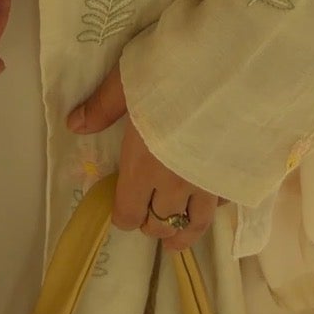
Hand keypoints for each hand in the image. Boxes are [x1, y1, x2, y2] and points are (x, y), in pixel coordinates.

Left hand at [67, 62, 225, 252]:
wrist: (232, 70)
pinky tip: (213, 202)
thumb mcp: (128, 82)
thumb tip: (74, 124)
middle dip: (151, 224)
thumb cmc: (173, 73)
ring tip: (177, 243)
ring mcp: (210, 183)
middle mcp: (176, 184)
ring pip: (196, 224)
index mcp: (143, 167)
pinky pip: (224, 204)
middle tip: (148, 219)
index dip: (124, 216)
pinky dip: (215, 208)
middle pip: (160, 224)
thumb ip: (103, 106)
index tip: (123, 210)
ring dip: (183, 234)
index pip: (129, 214)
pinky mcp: (239, 175)